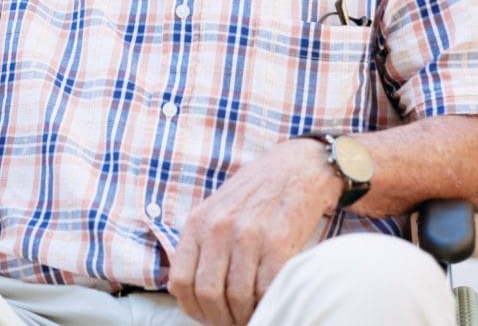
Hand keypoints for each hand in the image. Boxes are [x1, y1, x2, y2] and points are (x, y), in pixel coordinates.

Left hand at [167, 139, 342, 325]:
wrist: (298, 167)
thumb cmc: (256, 194)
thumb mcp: (216, 210)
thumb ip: (199, 245)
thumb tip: (180, 288)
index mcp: (198, 223)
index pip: (181, 281)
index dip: (193, 309)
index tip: (207, 317)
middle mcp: (219, 228)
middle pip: (209, 294)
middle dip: (220, 318)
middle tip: (232, 324)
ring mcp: (249, 235)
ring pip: (238, 296)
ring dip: (245, 316)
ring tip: (253, 318)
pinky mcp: (280, 241)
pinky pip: (268, 288)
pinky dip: (268, 305)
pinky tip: (271, 305)